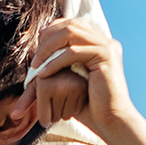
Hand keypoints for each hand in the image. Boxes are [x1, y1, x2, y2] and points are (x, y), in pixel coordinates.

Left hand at [16, 18, 135, 135]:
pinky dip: (55, 62)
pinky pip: (74, 51)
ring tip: (36, 66)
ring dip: (48, 48)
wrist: (110, 120)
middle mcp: (106, 42)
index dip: (52, 31)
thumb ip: (60, 62)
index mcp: (100, 45)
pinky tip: (44, 74)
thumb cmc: (89, 105)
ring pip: (71, 33)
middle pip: (70, 24)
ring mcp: (107, 47)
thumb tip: (39, 51)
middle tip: (35, 58)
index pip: (73, 24)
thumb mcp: (71, 78)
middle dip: (48, 38)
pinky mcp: (106, 56)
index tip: (37, 49)